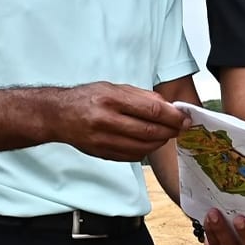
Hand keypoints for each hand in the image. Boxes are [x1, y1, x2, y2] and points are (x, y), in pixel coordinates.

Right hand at [49, 82, 189, 161]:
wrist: (59, 115)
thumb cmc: (87, 98)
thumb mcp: (113, 87)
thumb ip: (141, 96)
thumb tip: (168, 107)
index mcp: (110, 98)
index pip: (151, 109)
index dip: (172, 116)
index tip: (185, 118)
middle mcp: (105, 120)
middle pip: (149, 130)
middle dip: (171, 130)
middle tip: (181, 128)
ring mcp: (103, 140)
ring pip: (143, 146)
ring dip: (161, 142)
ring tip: (166, 135)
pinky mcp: (102, 153)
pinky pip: (132, 156)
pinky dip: (146, 150)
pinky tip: (149, 143)